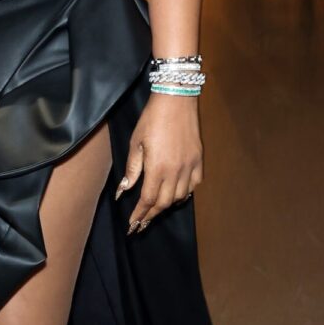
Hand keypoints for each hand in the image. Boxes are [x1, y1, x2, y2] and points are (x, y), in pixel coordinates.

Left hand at [115, 95, 203, 233]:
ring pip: (180, 196)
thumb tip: (124, 190)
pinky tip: (177, 194)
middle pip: (164, 203)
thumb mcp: (136, 143)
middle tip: (142, 221)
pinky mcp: (199, 160)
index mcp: (157, 168)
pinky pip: (194, 185)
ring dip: (168, 205)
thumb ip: (132, 169)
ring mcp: (190, 166)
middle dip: (152, 214)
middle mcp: (176, 171)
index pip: (148, 200)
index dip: (140, 214)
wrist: (176, 99)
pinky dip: (185, 193)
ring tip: (157, 208)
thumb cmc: (152, 119)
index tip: (133, 224)